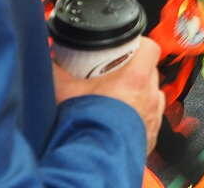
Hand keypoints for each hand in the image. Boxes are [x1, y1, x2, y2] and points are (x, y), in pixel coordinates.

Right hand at [53, 37, 164, 152]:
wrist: (93, 159)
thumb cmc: (85, 126)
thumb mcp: (65, 90)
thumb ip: (58, 69)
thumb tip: (51, 57)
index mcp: (135, 79)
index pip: (150, 48)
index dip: (139, 44)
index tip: (127, 47)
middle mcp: (149, 96)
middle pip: (150, 71)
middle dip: (135, 70)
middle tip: (115, 73)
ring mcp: (152, 116)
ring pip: (152, 95)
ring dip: (139, 93)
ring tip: (119, 97)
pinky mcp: (151, 135)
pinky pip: (150, 118)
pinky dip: (140, 115)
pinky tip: (123, 117)